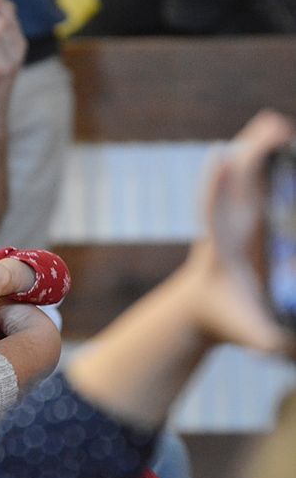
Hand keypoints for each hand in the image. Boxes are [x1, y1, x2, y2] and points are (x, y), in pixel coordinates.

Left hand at [192, 110, 295, 353]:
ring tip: (274, 125)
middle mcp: (226, 228)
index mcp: (221, 252)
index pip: (218, 216)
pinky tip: (275, 136)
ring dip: (257, 152)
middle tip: (270, 127)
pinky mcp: (244, 217)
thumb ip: (262, 344)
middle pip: (234, 188)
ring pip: (243, 181)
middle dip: (248, 160)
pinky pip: (253, 184)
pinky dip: (262, 162)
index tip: (222, 157)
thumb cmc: (226, 320)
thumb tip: (272, 352)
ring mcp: (233, 220)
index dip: (219, 188)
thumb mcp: (247, 335)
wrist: (202, 307)